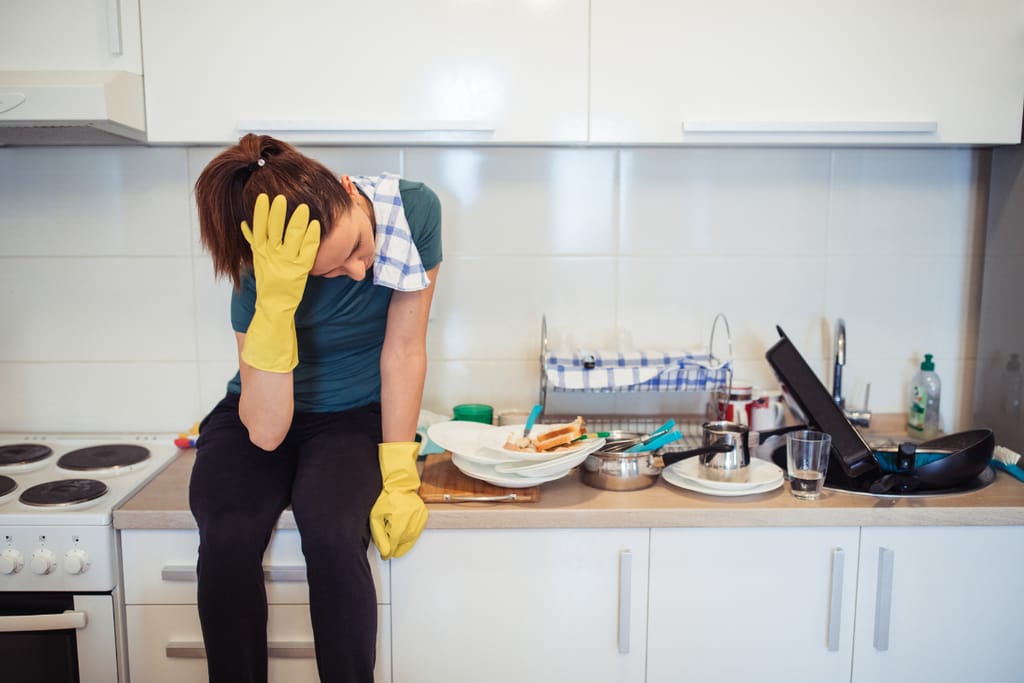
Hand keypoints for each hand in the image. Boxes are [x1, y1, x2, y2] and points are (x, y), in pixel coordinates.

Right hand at [240, 193, 320, 371]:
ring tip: (303, 207)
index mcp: (260, 253)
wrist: (273, 308)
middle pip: (274, 231)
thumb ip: (253, 242)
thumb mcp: (257, 261)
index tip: (262, 197)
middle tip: (282, 197)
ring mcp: (285, 264)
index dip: (260, 213)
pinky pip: (307, 252)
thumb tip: (244, 225)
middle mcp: (271, 257)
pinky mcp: (299, 272)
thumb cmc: (268, 283)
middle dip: (278, 213)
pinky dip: (311, 238)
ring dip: (297, 222)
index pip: (258, 229)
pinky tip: (316, 226)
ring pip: (291, 239)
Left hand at [370, 442, 427, 559]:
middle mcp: (411, 515)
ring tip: (396, 542)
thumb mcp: (376, 518)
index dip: (389, 551)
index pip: (395, 540)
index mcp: (398, 516)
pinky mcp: (423, 514)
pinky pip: (418, 531)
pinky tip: (404, 535)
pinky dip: (411, 536)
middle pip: (404, 540)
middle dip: (396, 547)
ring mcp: (419, 514)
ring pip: (412, 537)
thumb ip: (380, 537)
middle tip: (389, 549)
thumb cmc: (384, 499)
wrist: (397, 485)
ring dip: (404, 543)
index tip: (385, 555)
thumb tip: (385, 552)